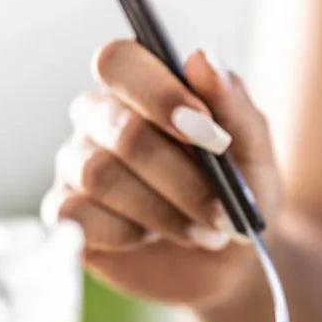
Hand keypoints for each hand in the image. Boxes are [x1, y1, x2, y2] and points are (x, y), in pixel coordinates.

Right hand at [44, 42, 283, 307]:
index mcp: (143, 88)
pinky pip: (74, 215)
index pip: (119, 60)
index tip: (209, 132)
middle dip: (182, 177)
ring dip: (164, 212)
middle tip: (225, 210)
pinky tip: (151, 239)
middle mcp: (100, 117)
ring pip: (100, 175)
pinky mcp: (66, 212)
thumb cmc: (240, 194)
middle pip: (121, 129)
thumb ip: (235, 107)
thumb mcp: (255, 154)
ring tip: (206, 233)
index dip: (159, 94)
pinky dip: (124, 233)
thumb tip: (203, 58)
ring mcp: (76, 164)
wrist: (233, 263)